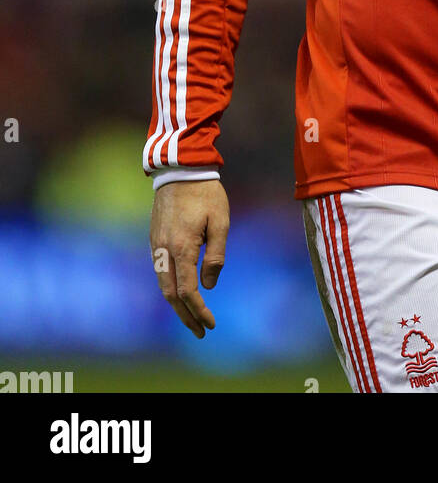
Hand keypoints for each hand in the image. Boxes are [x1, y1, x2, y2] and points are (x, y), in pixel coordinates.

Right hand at [150, 180, 228, 337]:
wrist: (180, 169)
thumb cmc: (206, 193)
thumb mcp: (221, 221)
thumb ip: (216, 255)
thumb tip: (209, 285)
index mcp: (182, 247)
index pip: (187, 291)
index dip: (198, 311)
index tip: (211, 324)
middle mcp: (164, 250)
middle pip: (170, 295)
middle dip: (185, 316)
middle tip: (200, 331)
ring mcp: (156, 245)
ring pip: (162, 285)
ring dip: (175, 305)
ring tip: (191, 318)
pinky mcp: (154, 239)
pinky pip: (159, 271)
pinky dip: (169, 288)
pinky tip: (181, 293)